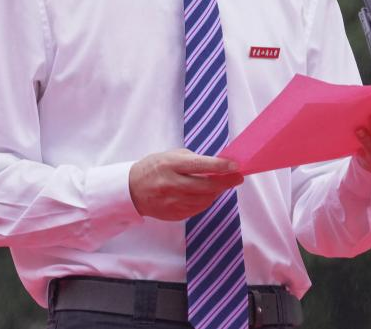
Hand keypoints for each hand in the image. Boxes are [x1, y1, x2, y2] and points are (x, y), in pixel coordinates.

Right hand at [129, 149, 243, 220]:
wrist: (132, 190)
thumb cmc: (154, 167)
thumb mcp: (170, 156)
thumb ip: (193, 160)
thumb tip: (217, 165)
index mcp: (170, 165)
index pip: (200, 165)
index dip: (220, 166)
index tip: (235, 166)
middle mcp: (171, 184)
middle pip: (206, 186)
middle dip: (226, 181)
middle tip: (237, 177)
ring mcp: (172, 202)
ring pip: (205, 199)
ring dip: (216, 192)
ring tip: (220, 185)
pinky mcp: (174, 214)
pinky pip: (197, 208)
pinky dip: (206, 201)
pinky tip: (206, 194)